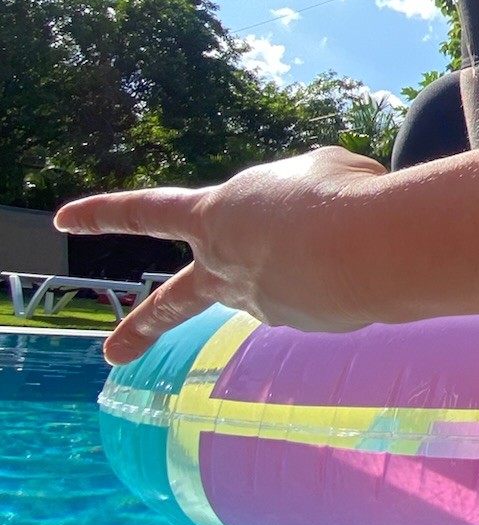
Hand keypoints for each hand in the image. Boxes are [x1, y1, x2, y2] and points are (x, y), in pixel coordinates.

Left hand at [54, 147, 391, 365]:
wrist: (368, 250)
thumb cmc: (332, 195)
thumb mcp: (310, 170)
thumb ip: (293, 194)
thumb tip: (305, 225)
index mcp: (213, 216)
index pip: (147, 210)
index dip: (105, 212)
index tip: (64, 220)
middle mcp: (225, 266)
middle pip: (174, 302)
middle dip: (141, 327)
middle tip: (112, 354)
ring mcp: (260, 302)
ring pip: (277, 279)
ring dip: (311, 261)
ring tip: (350, 231)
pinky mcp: (301, 324)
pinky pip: (320, 290)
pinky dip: (343, 273)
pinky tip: (367, 257)